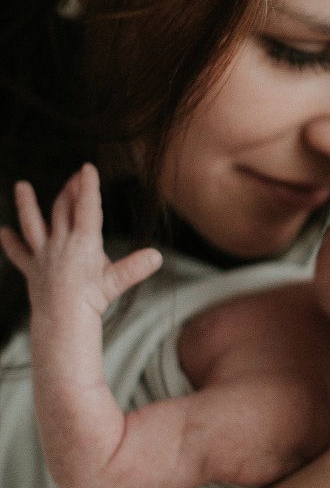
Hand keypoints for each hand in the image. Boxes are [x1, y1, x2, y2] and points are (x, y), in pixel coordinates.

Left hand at [0, 164, 161, 322]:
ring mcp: (43, 255)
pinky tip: (4, 233)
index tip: (87, 168)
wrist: (62, 320)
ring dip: (26, 204)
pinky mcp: (31, 269)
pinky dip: (11, 244)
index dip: (88, 186)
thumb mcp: (115, 281)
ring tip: (20, 186)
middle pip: (63, 209)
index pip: (87, 207)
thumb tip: (156, 256)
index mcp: (83, 241)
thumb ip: (134, 267)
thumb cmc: (91, 301)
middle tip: (74, 178)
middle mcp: (60, 242)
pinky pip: (18, 254)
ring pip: (32, 223)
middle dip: (69, 190)